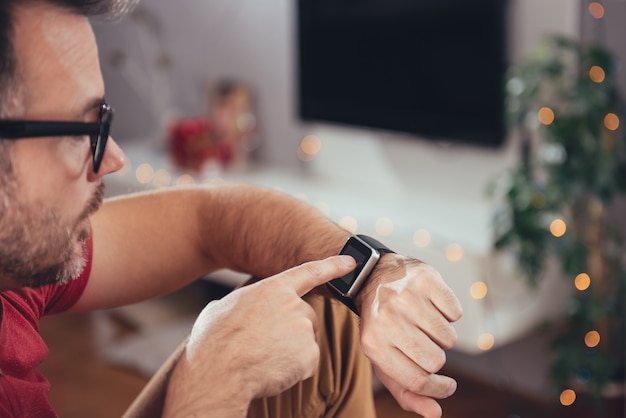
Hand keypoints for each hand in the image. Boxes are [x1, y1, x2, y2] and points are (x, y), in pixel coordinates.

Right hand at [164, 255, 355, 416]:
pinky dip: (293, 370)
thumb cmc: (213, 342)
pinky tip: (271, 369)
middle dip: (293, 329)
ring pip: (305, 341)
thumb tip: (240, 307)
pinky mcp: (309, 354)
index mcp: (273, 288)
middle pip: (307, 316)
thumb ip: (244, 301)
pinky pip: (306, 363)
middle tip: (266, 343)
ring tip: (263, 356)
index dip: (332, 266)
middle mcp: (293, 304)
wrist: (218, 373)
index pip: (309, 272)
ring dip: (291, 350)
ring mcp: (303, 329)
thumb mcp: (222, 307)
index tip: (351, 261)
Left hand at [356, 257, 462, 417]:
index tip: (447, 386)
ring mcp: (406, 297)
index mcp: (373, 344)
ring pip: (449, 338)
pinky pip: (455, 312)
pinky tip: (431, 306)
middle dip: (436, 357)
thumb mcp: (384, 358)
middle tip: (424, 343)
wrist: (373, 277)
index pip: (417, 381)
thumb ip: (406, 391)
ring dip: (442, 335)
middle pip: (435, 361)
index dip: (438, 389)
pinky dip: (449, 313)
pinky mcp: (425, 279)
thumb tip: (435, 413)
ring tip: (424, 323)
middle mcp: (388, 319)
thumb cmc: (381, 324)